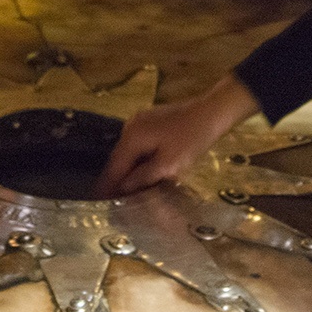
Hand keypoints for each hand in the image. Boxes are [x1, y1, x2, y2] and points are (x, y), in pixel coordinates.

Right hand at [93, 73, 259, 196]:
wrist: (212, 111)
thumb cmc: (192, 138)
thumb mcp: (169, 164)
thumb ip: (143, 176)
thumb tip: (124, 187)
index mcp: (132, 137)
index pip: (114, 166)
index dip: (108, 185)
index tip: (99, 200)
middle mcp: (130, 127)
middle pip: (119, 158)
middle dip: (118, 178)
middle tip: (113, 199)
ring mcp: (140, 121)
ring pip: (129, 151)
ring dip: (129, 169)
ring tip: (127, 189)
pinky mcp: (151, 121)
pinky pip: (139, 144)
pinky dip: (139, 159)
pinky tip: (143, 170)